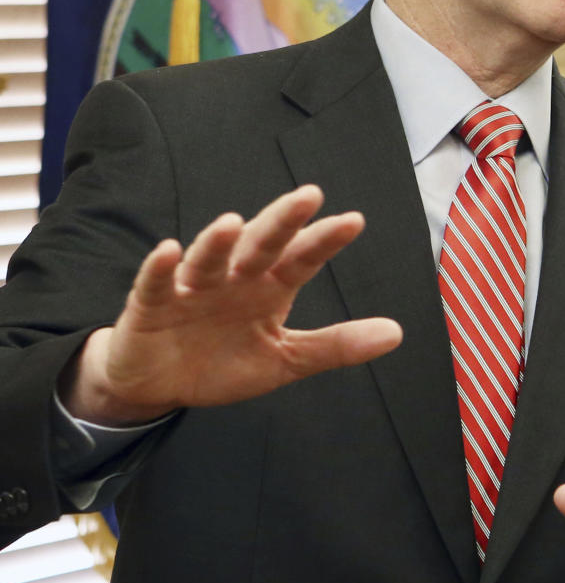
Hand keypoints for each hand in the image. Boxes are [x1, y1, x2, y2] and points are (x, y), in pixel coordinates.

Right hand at [61, 185, 401, 423]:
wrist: (160, 386)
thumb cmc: (224, 361)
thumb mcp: (286, 360)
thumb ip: (336, 345)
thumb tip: (395, 334)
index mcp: (268, 287)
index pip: (301, 259)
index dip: (324, 241)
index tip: (354, 221)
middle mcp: (234, 277)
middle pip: (260, 244)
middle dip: (282, 221)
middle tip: (308, 196)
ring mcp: (193, 287)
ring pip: (209, 258)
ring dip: (219, 241)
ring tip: (234, 223)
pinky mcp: (151, 304)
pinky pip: (155, 283)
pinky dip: (162, 267)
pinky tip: (170, 251)